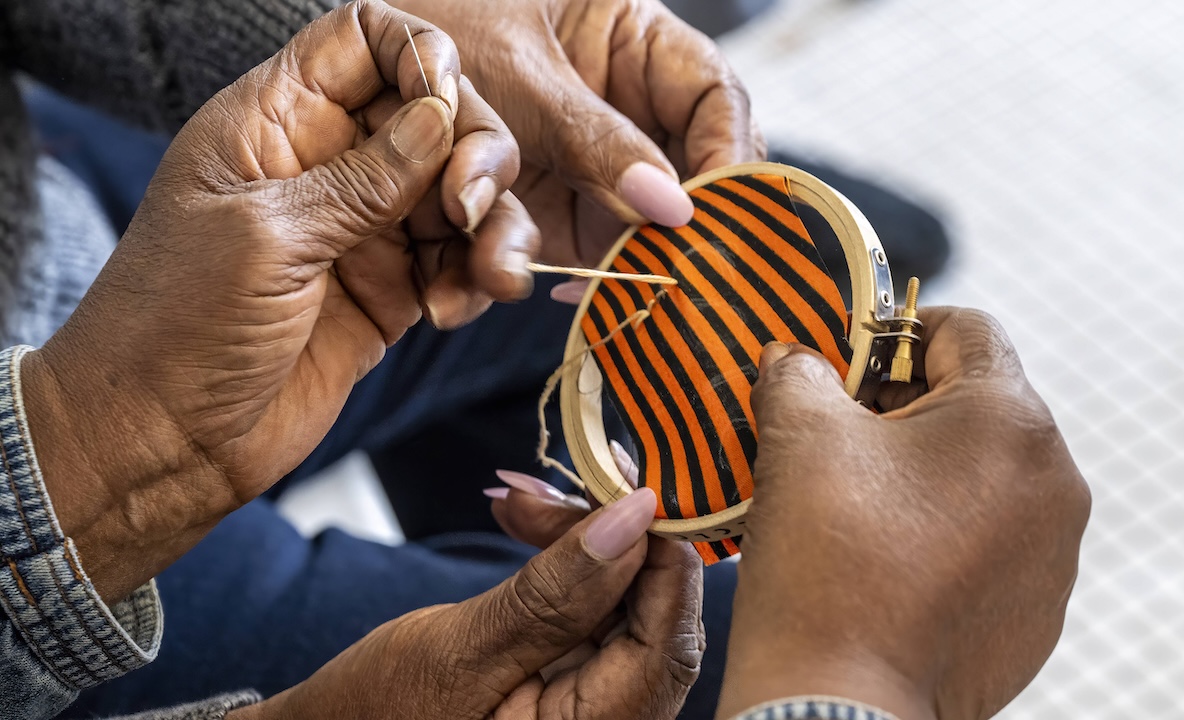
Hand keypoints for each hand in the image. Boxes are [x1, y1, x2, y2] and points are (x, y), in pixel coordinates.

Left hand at [21, 0, 534, 603]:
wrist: (162, 444)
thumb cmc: (175, 329)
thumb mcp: (268, 237)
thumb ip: (365, 177)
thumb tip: (444, 115)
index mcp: (275, 120)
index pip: (364, 40)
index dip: (418, 56)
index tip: (446, 103)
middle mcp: (327, 164)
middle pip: (435, 116)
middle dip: (474, 154)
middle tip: (470, 208)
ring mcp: (362, 229)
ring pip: (461, 194)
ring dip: (492, 228)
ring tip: (491, 277)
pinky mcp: (390, 291)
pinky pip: (460, 263)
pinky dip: (475, 280)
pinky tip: (449, 313)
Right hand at [229, 487, 702, 719]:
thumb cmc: (370, 715)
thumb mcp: (458, 651)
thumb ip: (554, 594)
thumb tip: (632, 519)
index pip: (666, 646)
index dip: (662, 559)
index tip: (632, 488)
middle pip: (652, 619)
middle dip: (613, 537)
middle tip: (559, 482)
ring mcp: (587, 707)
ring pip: (624, 605)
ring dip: (583, 540)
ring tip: (520, 499)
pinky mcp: (566, 682)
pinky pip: (590, 612)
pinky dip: (565, 564)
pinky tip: (528, 522)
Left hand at [389, 0, 766, 265]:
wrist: (349, 67)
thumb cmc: (436, 18)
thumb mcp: (517, 71)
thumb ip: (591, 135)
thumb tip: (671, 208)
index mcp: (634, 44)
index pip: (713, 98)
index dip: (727, 153)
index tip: (711, 210)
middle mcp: (624, 109)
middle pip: (686, 173)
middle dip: (680, 227)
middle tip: (673, 272)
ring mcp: (589, 164)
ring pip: (632, 225)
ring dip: (617, 264)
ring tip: (597, 290)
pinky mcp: (547, 209)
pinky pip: (571, 250)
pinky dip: (561, 276)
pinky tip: (544, 292)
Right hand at [717, 308, 1090, 718]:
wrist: (841, 704)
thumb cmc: (828, 566)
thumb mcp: (799, 435)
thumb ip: (798, 370)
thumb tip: (794, 358)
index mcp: (1013, 422)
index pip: (965, 329)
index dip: (896, 330)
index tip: (847, 360)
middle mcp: (1056, 483)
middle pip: (978, 405)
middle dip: (903, 406)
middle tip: (834, 431)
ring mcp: (1055, 555)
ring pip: (984, 476)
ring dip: (924, 472)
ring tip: (854, 502)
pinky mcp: (1037, 613)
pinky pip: (991, 541)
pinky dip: (942, 533)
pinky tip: (884, 558)